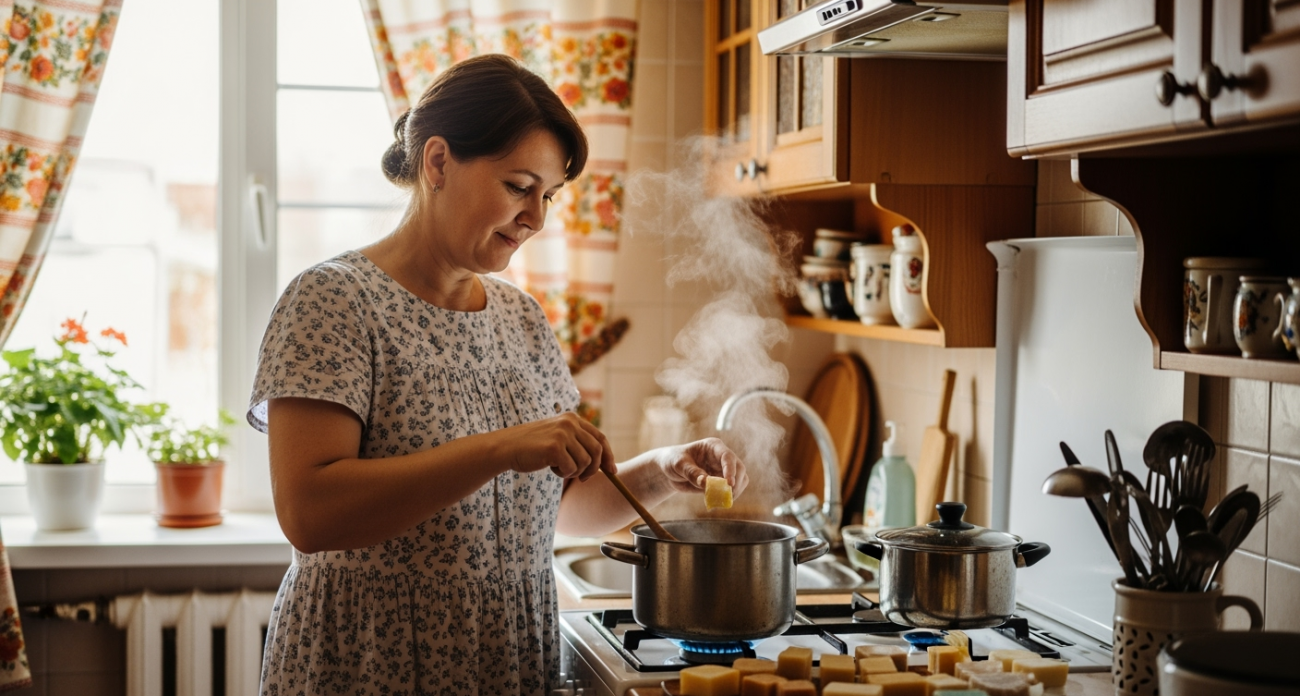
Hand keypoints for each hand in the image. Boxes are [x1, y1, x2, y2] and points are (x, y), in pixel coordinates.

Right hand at [498, 413, 614, 482]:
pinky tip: (550, 467)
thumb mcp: (558, 438)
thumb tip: (604, 462)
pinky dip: (563, 474)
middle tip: (583, 479)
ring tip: (559, 468)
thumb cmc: (532, 447)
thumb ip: (577, 443)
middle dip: (594, 469)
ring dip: (574, 472)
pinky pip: (571, 469)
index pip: (600, 437)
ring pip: (585, 462)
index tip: (612, 471)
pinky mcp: (555, 447)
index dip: (608, 455)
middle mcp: (570, 423)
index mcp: (572, 418)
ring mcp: (562, 434)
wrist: (506, 447)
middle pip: (597, 451)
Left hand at [654, 437, 748, 496]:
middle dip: (736, 483)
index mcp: (713, 446)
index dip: (730, 470)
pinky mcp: (722, 482)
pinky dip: (727, 498)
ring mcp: (723, 470)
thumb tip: (706, 483)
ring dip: (734, 492)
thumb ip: (692, 473)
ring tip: (719, 500)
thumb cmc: (673, 460)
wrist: (670, 471)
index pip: (727, 457)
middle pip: (739, 468)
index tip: (729, 484)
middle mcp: (722, 457)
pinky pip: (732, 491)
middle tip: (725, 496)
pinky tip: (716, 502)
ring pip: (740, 480)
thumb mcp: (678, 464)